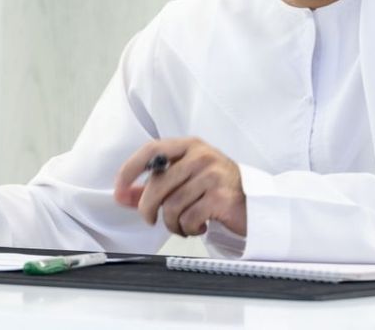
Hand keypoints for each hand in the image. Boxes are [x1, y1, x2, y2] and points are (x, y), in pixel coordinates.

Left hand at [113, 138, 245, 237]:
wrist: (255, 203)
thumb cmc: (217, 189)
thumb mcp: (186, 179)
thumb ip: (154, 185)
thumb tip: (123, 196)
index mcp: (190, 146)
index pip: (152, 150)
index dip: (130, 169)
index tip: (119, 189)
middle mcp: (201, 156)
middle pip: (158, 184)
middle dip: (148, 208)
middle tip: (150, 219)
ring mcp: (212, 175)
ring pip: (171, 206)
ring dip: (172, 223)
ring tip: (183, 224)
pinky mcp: (221, 197)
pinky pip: (189, 218)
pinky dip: (189, 229)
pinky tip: (198, 226)